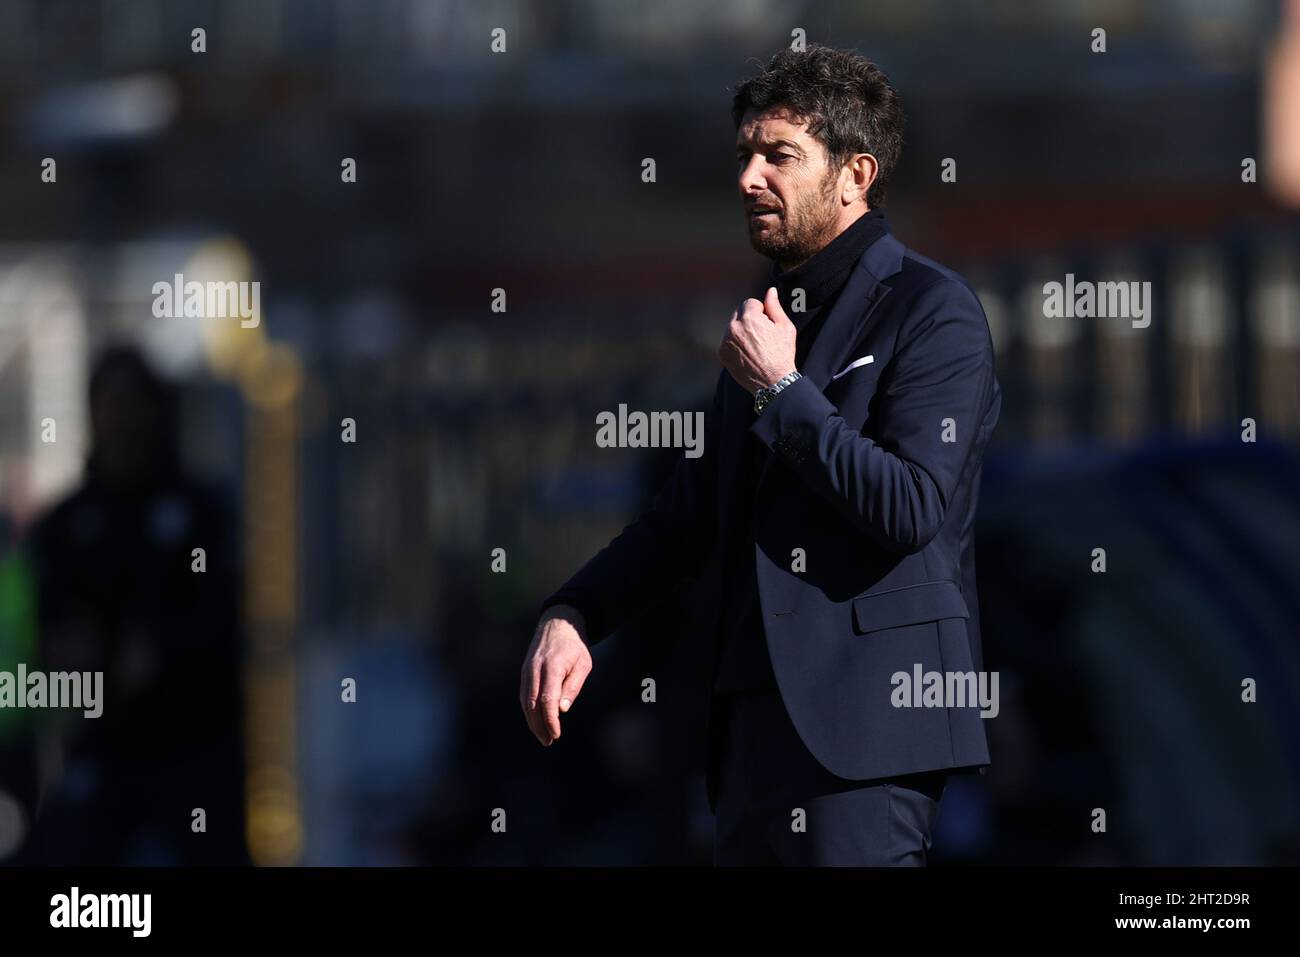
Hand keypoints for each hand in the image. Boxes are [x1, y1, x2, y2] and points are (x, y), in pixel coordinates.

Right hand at [520, 605, 592, 745]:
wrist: (557, 624)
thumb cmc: (574, 647)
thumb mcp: (583, 664)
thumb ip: (573, 686)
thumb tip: (562, 710)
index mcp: (552, 667)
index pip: (548, 699)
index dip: (550, 720)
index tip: (556, 734)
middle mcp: (535, 669)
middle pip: (533, 704)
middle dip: (539, 726)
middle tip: (548, 742)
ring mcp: (527, 670)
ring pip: (526, 701)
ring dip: (532, 721)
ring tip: (543, 737)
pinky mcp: (524, 672)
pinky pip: (525, 695)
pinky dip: (529, 711)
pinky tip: (536, 722)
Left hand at [718, 286, 797, 394]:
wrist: (773, 381)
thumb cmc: (781, 354)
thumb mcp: (784, 327)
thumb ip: (774, 306)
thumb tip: (770, 291)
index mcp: (749, 318)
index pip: (750, 303)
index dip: (761, 313)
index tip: (767, 325)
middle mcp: (733, 327)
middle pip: (739, 313)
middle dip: (749, 320)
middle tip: (762, 336)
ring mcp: (725, 341)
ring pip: (732, 327)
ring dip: (741, 331)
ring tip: (755, 346)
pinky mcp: (722, 353)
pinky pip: (728, 341)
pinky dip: (735, 344)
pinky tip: (748, 353)